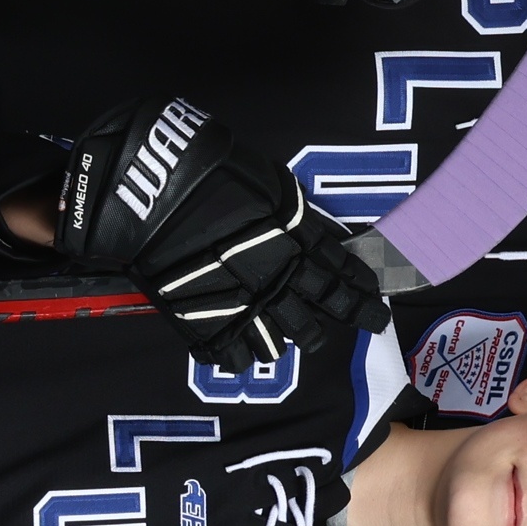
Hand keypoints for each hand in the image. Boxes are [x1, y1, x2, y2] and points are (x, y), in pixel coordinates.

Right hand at [56, 97, 389, 374]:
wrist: (150, 191)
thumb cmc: (206, 169)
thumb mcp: (263, 178)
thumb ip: (290, 211)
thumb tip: (313, 230)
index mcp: (294, 236)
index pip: (341, 271)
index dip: (361, 291)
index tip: (376, 303)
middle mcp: (277, 276)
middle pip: (321, 313)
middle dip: (340, 320)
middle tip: (354, 324)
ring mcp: (242, 304)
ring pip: (282, 341)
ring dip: (289, 338)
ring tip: (290, 338)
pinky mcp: (206, 323)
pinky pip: (234, 356)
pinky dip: (239, 353)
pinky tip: (240, 348)